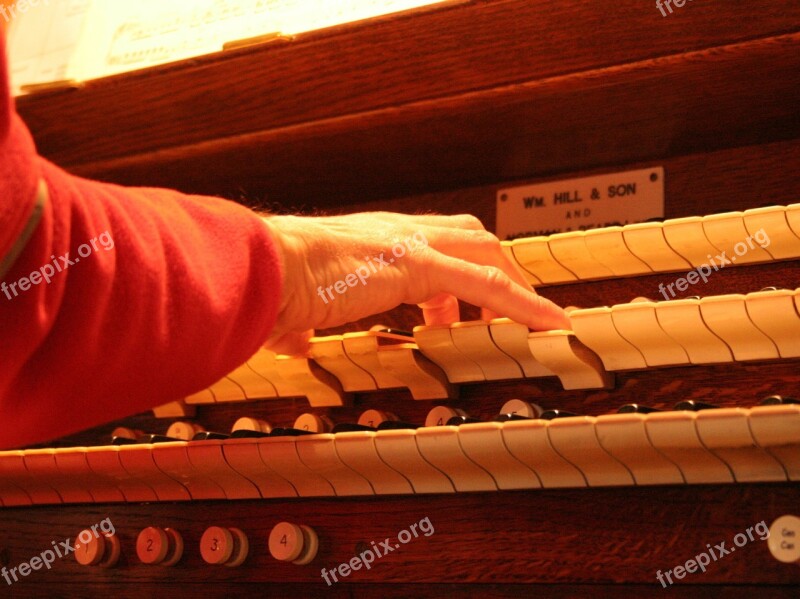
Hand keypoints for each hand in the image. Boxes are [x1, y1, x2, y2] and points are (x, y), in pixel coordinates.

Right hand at [261, 212, 568, 351]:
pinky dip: (524, 304)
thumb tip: (291, 342)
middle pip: (468, 235)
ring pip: (486, 252)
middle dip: (493, 270)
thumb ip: (300, 323)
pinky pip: (488, 284)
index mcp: (372, 241)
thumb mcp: (292, 306)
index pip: (428, 243)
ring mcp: (410, 243)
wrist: (263, 267)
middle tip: (501, 312)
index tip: (453, 309)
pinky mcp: (420, 264)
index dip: (452, 273)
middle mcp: (396, 232)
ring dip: (512, 287)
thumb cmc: (270, 284)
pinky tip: (549, 324)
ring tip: (531, 323)